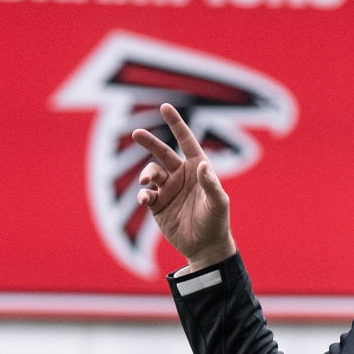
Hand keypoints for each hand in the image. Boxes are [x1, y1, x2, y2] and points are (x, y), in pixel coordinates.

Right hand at [132, 103, 235, 272]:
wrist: (205, 247)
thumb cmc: (216, 222)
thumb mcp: (218, 203)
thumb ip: (211, 184)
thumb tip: (202, 165)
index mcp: (197, 168)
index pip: (185, 141)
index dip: (176, 124)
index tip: (164, 107)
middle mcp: (181, 175)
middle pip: (162, 152)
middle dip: (149, 142)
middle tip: (136, 133)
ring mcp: (168, 189)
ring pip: (151, 173)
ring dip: (147, 175)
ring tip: (146, 183)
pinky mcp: (157, 205)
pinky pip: (146, 194)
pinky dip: (143, 194)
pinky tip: (146, 198)